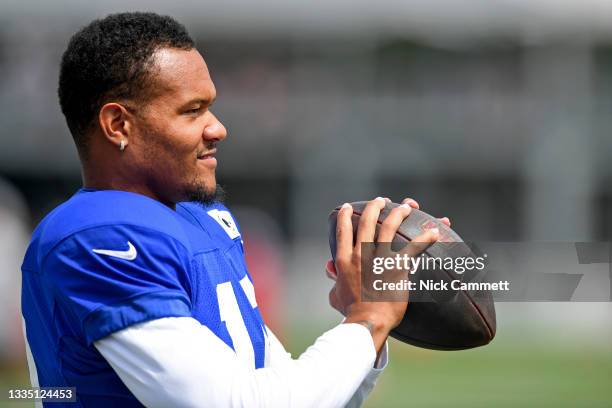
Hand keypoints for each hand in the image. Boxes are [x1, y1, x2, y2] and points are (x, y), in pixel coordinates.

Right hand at [327, 197, 442, 351]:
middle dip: (374, 207)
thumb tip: (328, 269)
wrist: (367, 321)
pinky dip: (425, 238)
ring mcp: (379, 258)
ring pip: (389, 227)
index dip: (344, 215)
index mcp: (344, 260)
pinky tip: (434, 231)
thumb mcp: (336, 294)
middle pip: (366, 222)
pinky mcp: (397, 267)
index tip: (346, 206)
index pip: (343, 230)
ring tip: (407, 206)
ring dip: (398, 213)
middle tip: (380, 200)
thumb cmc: (352, 311)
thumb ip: (333, 279)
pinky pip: (414, 248)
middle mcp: (360, 254)